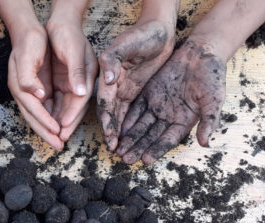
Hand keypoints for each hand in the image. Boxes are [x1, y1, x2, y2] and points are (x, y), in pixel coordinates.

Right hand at [7, 26, 62, 148]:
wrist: (28, 30)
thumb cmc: (29, 41)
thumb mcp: (27, 56)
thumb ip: (29, 78)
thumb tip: (38, 95)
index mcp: (20, 86)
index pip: (34, 109)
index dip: (45, 121)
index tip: (57, 132)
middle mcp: (23, 92)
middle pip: (34, 118)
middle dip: (46, 133)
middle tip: (58, 146)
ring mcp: (30, 92)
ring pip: (39, 116)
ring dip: (49, 129)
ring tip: (59, 142)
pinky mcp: (38, 89)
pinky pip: (45, 108)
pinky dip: (51, 119)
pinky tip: (59, 127)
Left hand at [45, 20, 97, 142]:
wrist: (61, 22)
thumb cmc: (67, 34)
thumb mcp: (73, 51)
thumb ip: (77, 72)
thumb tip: (81, 92)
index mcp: (88, 75)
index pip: (80, 100)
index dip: (72, 115)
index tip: (64, 127)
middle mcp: (81, 82)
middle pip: (74, 108)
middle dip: (67, 125)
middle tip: (59, 140)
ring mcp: (72, 83)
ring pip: (66, 107)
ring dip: (59, 122)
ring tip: (53, 137)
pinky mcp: (63, 82)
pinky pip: (58, 101)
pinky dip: (53, 112)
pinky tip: (47, 123)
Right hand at [97, 20, 174, 150]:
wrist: (160, 29)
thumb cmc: (143, 33)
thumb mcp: (126, 43)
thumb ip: (113, 59)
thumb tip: (106, 79)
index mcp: (108, 74)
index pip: (105, 103)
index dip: (107, 121)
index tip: (109, 137)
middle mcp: (113, 84)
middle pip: (110, 113)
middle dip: (111, 132)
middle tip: (114, 150)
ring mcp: (124, 88)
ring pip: (120, 115)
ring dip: (119, 132)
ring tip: (121, 149)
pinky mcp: (135, 90)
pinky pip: (131, 111)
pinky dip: (129, 124)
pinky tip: (131, 137)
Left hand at [115, 38, 226, 163]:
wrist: (202, 53)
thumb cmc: (213, 77)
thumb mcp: (214, 99)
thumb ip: (209, 121)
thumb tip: (205, 144)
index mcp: (184, 122)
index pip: (167, 140)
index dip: (156, 150)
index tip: (146, 160)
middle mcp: (168, 117)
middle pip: (150, 136)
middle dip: (138, 148)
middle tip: (125, 159)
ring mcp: (157, 106)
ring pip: (140, 125)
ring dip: (129, 138)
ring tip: (118, 150)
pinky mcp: (148, 93)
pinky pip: (136, 109)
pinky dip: (127, 119)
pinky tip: (117, 129)